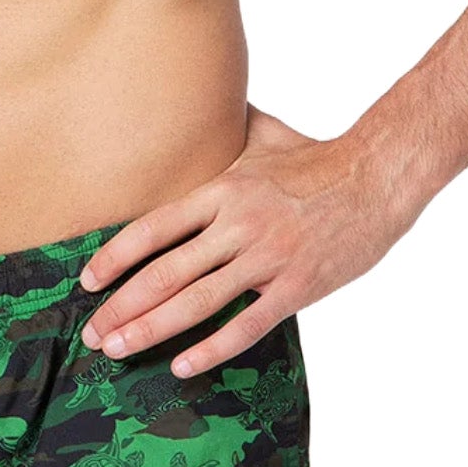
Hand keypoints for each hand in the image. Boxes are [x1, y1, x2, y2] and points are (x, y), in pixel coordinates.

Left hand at [78, 104, 419, 378]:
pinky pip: (248, 326)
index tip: (88, 281)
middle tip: (91, 333)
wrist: (379, 177)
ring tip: (117, 350)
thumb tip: (200, 101)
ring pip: (197, 302)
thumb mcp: (266, 136)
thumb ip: (228, 128)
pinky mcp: (297, 286)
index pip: (154, 227)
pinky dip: (211, 349)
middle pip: (165, 271)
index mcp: (223, 190)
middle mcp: (238, 225)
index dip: (115, 257)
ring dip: (151, 329)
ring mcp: (267, 258)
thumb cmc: (319, 159)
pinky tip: (181, 365)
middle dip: (122, 306)